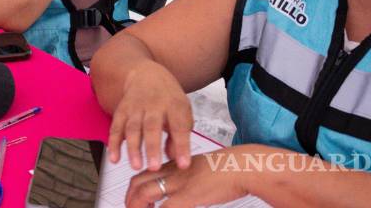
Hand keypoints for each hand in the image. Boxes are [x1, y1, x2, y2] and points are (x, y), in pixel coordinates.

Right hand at [108, 60, 193, 172]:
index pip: (179, 127)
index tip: (183, 164)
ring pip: (132, 128)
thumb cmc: (168, 97)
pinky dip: (114, 143)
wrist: (146, 74)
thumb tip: (174, 158)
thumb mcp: (182, 111)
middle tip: (154, 167)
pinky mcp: (121, 111)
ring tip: (135, 166)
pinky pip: (116, 128)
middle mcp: (153, 105)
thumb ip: (180, 135)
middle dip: (152, 148)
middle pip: (152, 127)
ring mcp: (135, 107)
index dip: (181, 146)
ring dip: (133, 148)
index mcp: (173, 105)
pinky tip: (114, 158)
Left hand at [125, 148, 253, 207]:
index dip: (134, 189)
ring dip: (136, 206)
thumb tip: (183, 194)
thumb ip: (187, 179)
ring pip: (144, 194)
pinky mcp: (188, 195)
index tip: (134, 201)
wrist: (241, 166)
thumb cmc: (226, 170)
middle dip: (129, 199)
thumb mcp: (199, 171)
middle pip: (138, 182)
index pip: (144, 175)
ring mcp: (178, 183)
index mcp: (173, 166)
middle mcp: (171, 172)